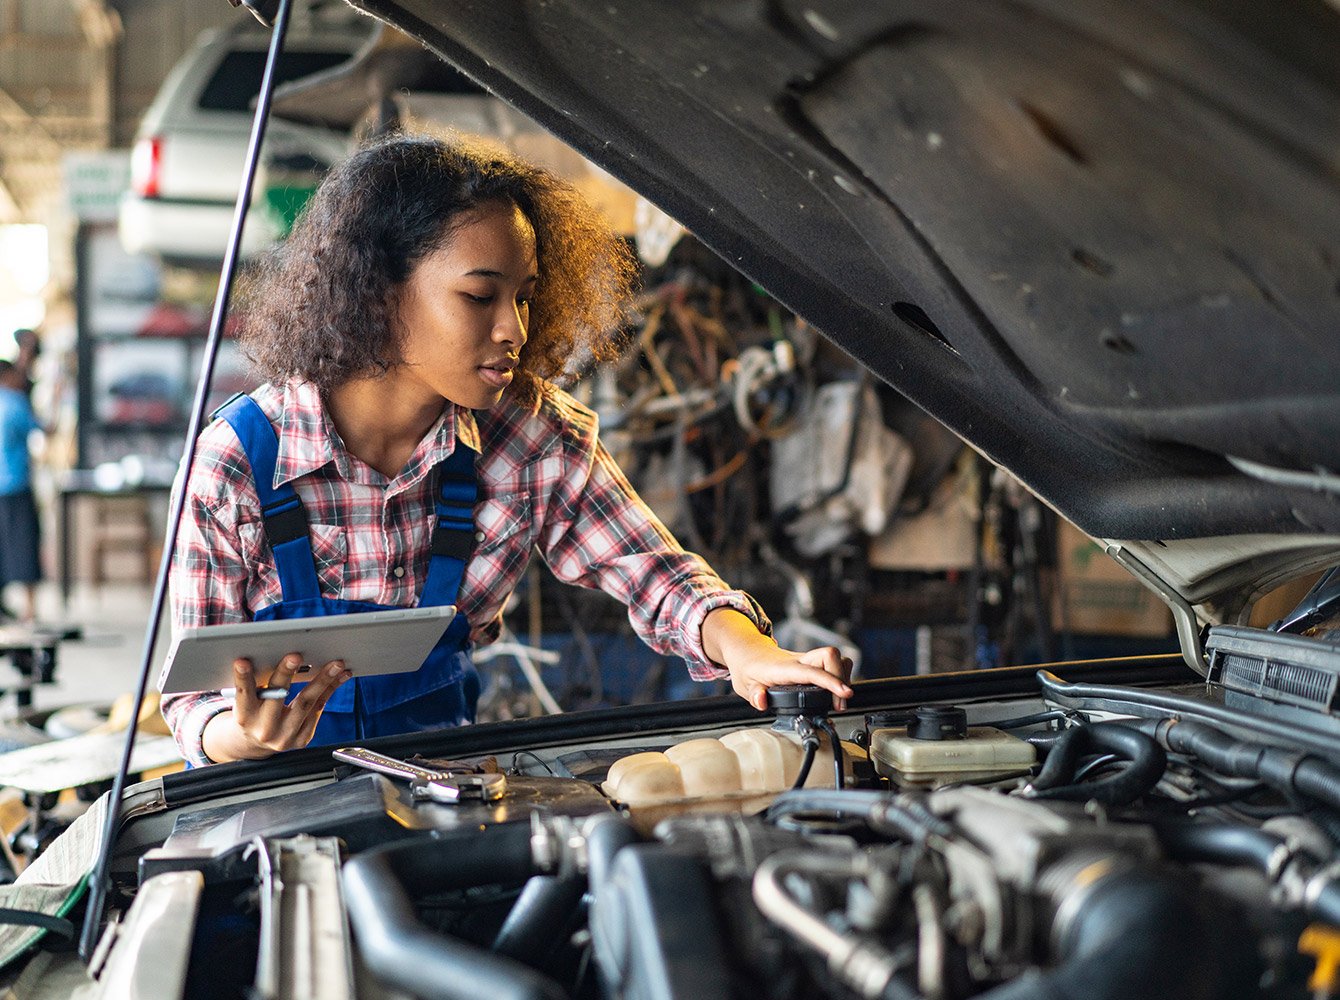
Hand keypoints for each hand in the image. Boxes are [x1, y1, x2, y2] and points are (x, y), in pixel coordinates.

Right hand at [203, 653, 350, 761]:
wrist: (257, 743)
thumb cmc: (254, 712)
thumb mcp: (248, 700)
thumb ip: (257, 682)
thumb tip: (280, 654)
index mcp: (245, 717)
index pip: (243, 695)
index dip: (242, 678)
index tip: (242, 662)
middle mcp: (264, 729)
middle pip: (278, 697)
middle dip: (286, 673)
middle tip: (296, 655)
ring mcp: (285, 737)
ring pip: (306, 703)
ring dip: (324, 680)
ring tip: (336, 664)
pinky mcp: (302, 739)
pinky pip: (318, 709)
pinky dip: (330, 689)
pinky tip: (340, 676)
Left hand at [701, 609, 852, 711]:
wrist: (748, 652)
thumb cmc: (749, 669)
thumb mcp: (745, 686)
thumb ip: (754, 695)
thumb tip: (761, 701)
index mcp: (785, 668)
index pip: (812, 671)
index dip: (830, 681)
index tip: (844, 693)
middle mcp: (800, 661)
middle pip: (830, 656)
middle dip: (842, 678)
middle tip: (840, 703)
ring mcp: (808, 660)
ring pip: (835, 658)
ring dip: (843, 677)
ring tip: (839, 698)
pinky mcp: (812, 663)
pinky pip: (834, 663)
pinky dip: (840, 676)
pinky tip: (836, 691)